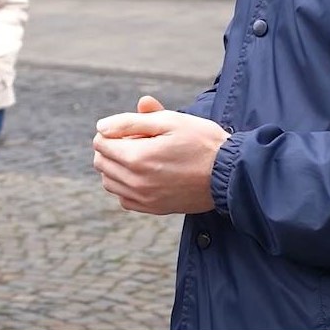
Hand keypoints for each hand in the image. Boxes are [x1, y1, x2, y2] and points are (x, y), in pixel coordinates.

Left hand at [92, 95, 230, 214]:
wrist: (229, 174)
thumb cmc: (201, 142)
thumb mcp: (169, 121)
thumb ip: (131, 121)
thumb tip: (101, 127)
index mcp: (138, 158)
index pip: (100, 143)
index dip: (111, 130)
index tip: (131, 127)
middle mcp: (136, 183)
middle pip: (101, 162)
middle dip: (112, 147)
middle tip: (138, 139)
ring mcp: (144, 199)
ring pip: (109, 182)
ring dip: (116, 166)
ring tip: (141, 155)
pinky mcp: (153, 209)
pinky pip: (123, 198)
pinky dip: (125, 185)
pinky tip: (144, 174)